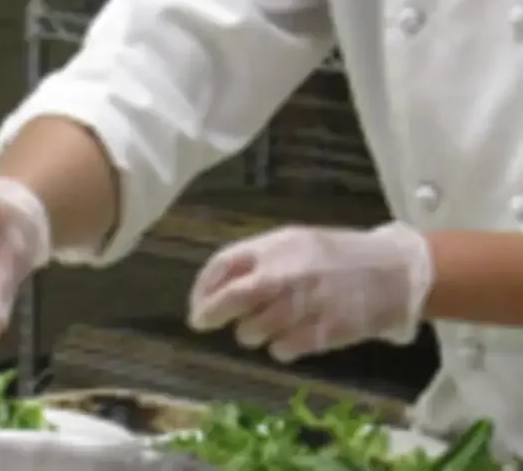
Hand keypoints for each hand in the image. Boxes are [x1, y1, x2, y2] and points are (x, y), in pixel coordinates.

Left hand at [188, 222, 432, 361]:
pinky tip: (288, 340)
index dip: (203, 287)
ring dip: (250, 333)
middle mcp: (285, 273)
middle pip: (232, 298)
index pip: (223, 264)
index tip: (197, 305)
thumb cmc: (337, 255)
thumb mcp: (294, 242)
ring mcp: (304, 303)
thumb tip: (220, 284)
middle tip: (203, 324)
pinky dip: (279, 348)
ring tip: (262, 327)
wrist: (394, 271)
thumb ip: (259, 259)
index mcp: (275, 246)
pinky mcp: (324, 332)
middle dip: (212, 313)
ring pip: (254, 330)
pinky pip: (283, 349)